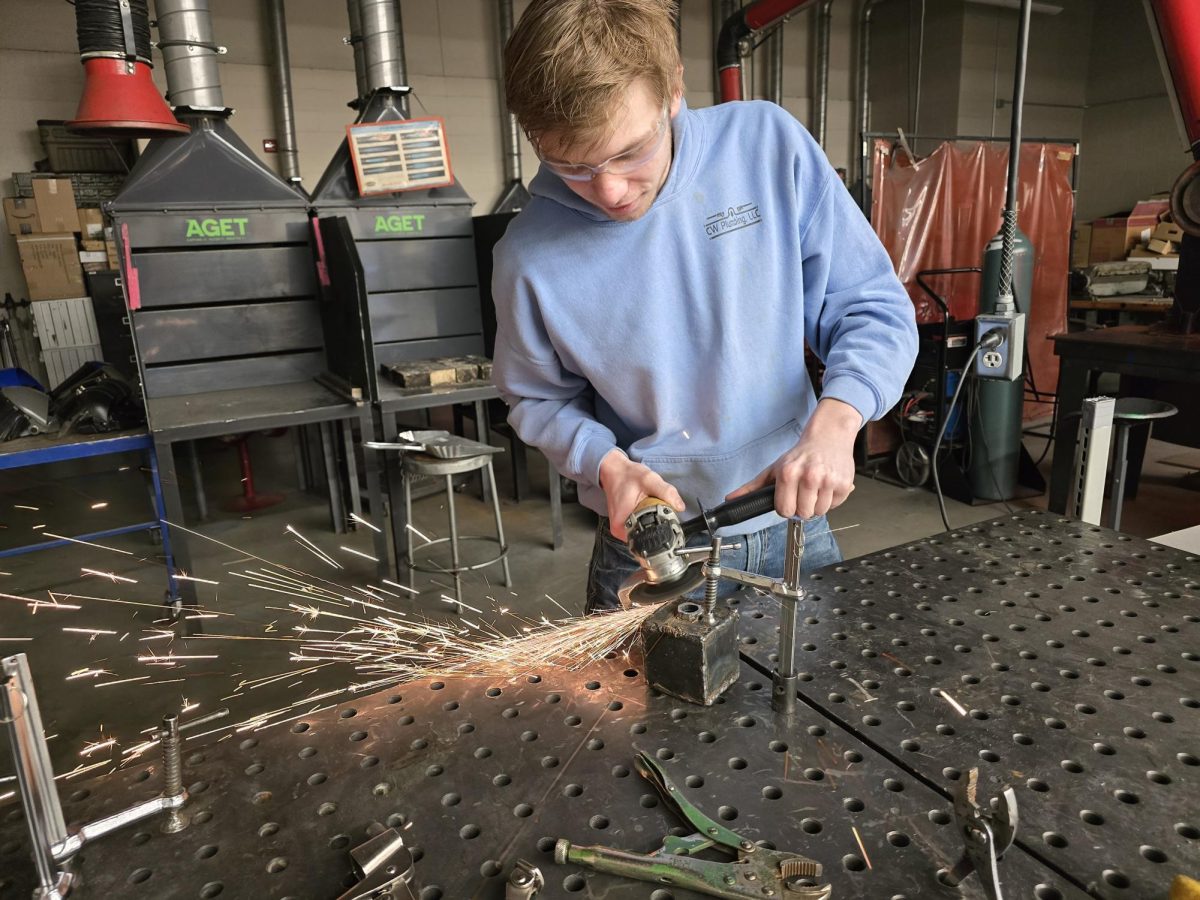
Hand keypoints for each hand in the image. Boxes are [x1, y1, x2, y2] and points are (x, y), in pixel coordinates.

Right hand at [599, 450, 684, 540]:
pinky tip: (649, 510)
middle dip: (658, 526)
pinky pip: (639, 527)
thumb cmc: (627, 475)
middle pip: (646, 536)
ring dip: (652, 523)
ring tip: (655, 509)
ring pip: (643, 532)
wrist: (613, 470)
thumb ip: (666, 492)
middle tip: (663, 511)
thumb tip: (680, 507)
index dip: (662, 531)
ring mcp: (620, 529)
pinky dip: (646, 520)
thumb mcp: (649, 480)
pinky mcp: (623, 525)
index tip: (670, 523)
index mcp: (622, 524)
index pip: (647, 537)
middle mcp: (619, 530)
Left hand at [726, 399, 861, 518]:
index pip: (784, 510)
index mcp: (788, 473)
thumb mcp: (774, 469)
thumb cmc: (800, 455)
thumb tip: (730, 500)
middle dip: (801, 507)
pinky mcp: (845, 484)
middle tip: (803, 493)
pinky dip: (831, 500)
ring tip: (815, 488)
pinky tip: (827, 486)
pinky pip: (835, 506)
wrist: (828, 437)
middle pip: (802, 514)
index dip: (785, 507)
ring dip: (817, 505)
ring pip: (819, 512)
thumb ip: (752, 487)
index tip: (789, 498)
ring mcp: (828, 480)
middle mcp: (809, 476)